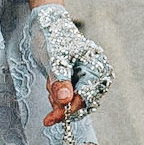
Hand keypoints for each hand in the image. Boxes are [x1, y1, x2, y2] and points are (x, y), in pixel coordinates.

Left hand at [29, 3, 112, 125]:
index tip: (49, 119)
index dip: (67, 111)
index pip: (85, 99)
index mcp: (97, 68)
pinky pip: (69, 98)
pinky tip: (51, 82)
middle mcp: (97, 75)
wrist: (46, 25)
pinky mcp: (78, 82)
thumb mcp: (54, 59)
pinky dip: (57, 96)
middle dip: (62, 105)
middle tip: (48, 92)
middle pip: (82, 105)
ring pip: (74, 103)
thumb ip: (60, 80)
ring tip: (49, 81)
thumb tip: (65, 101)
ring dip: (58, 99)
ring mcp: (87, 79)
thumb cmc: (52, 36)